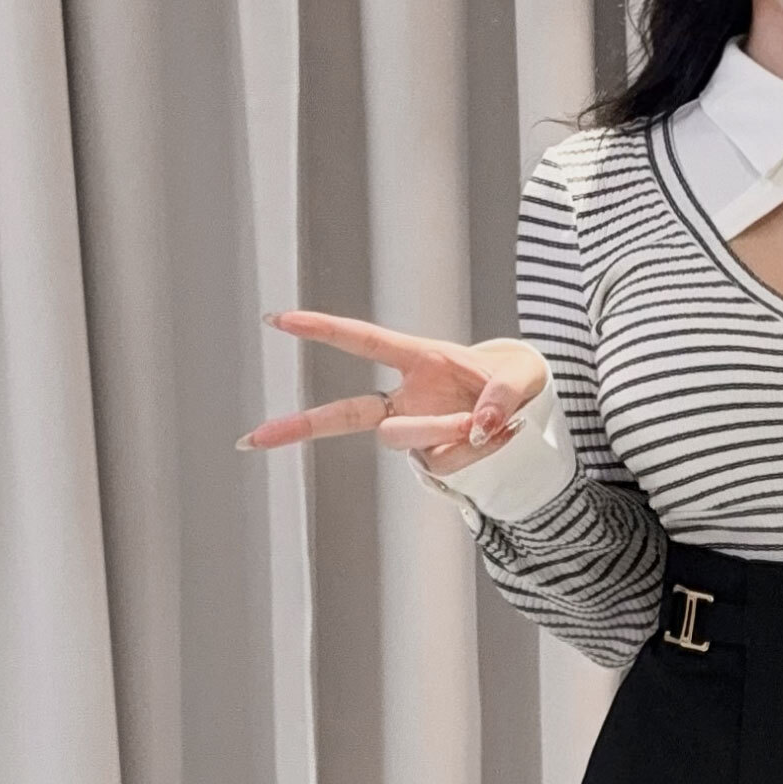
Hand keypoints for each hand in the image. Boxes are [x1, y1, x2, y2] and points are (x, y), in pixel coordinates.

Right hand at [241, 311, 548, 475]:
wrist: (531, 416)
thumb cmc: (519, 380)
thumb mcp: (526, 376)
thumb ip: (505, 394)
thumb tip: (480, 426)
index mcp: (419, 358)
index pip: (363, 342)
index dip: (323, 330)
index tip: (279, 320)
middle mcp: (406, 398)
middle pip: (343, 414)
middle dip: (297, 426)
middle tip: (251, 440)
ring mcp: (415, 433)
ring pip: (406, 438)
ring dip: (444, 430)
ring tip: (492, 422)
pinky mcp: (431, 463)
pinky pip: (447, 463)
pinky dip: (478, 453)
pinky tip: (500, 438)